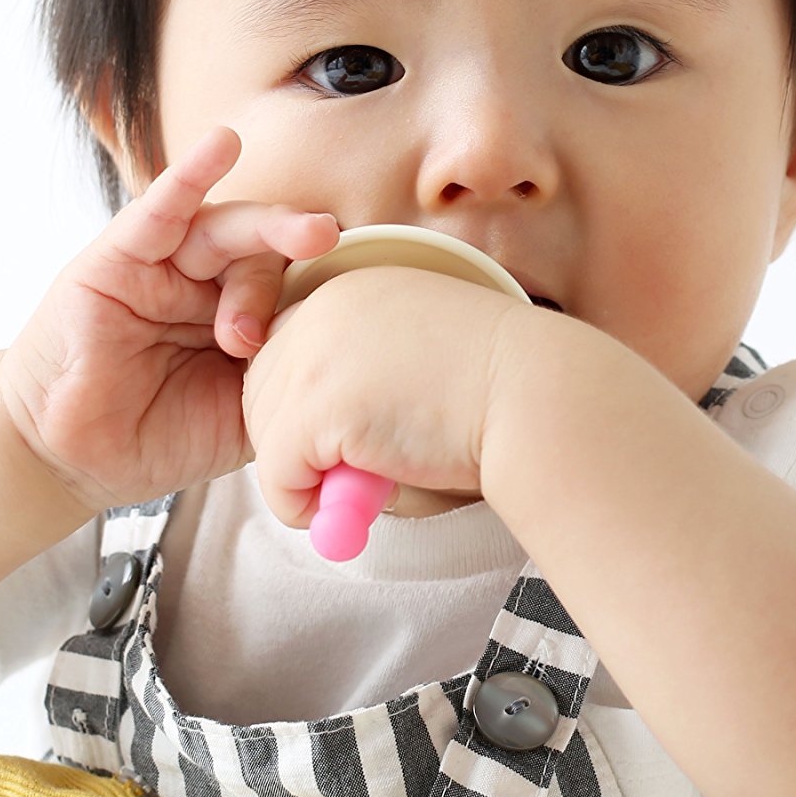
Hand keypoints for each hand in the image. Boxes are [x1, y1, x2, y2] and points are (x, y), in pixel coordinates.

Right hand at [0, 125, 339, 511]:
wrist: (76, 459)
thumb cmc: (160, 434)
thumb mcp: (244, 413)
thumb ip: (288, 383)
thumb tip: (360, 374)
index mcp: (240, 315)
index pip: (290, 286)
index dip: (319, 291)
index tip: (357, 303)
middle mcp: (203, 284)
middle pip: (262, 252)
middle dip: (299, 248)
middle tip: (326, 245)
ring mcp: (161, 269)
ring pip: (222, 231)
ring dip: (268, 225)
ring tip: (309, 232)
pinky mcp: (115, 260)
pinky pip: (158, 213)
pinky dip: (189, 177)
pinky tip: (222, 144)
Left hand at [239, 265, 540, 527]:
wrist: (535, 396)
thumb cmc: (497, 386)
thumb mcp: (416, 349)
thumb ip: (364, 368)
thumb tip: (321, 430)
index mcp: (350, 287)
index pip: (284, 351)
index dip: (304, 406)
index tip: (341, 437)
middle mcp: (322, 310)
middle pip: (260, 390)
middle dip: (290, 442)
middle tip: (346, 474)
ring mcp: (313, 357)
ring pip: (262, 435)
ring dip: (299, 476)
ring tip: (359, 488)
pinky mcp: (315, 410)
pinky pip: (276, 476)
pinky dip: (301, 506)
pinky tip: (347, 509)